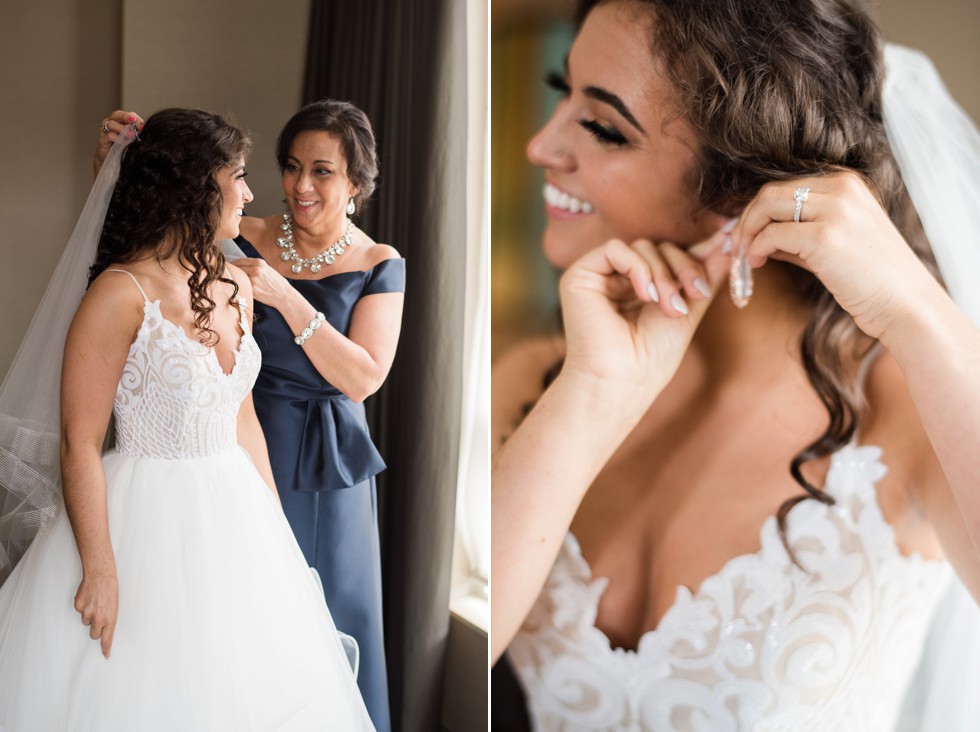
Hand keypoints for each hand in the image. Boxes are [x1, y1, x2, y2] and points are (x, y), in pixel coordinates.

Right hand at [74, 571, 118, 658]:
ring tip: (95, 602)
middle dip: (96, 629)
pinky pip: (79, 612)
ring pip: (86, 622)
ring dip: (89, 615)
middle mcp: (98, 618)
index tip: (106, 656)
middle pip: (94, 634)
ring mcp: (87, 613)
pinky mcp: (78, 607)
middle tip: (99, 617)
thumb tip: (102, 629)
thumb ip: (108, 618)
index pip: (107, 638)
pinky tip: (88, 597)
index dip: (106, 648)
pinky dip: (83, 607)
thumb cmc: (110, 589)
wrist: (100, 575)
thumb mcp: (115, 606)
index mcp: (110, 618)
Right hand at [95, 110, 144, 175]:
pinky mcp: (102, 140)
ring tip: (131, 135)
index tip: (142, 126)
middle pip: (117, 114)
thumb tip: (145, 129)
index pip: (128, 115)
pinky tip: (123, 142)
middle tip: (133, 121)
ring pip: (111, 124)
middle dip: (126, 116)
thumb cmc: (123, 148)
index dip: (136, 119)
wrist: (112, 160)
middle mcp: (111, 123)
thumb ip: (137, 132)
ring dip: (122, 129)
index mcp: (120, 121)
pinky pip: (109, 135)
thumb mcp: (132, 139)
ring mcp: (105, 130)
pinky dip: (117, 138)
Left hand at [234, 258, 294, 308]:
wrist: (284, 295)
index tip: (229, 266)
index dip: (233, 263)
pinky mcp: (252, 289)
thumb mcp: (268, 270)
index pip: (241, 260)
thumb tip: (244, 267)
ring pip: (238, 277)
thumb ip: (257, 267)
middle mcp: (256, 269)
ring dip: (234, 279)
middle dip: (231, 271)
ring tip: (232, 282)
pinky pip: (242, 287)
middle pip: (237, 268)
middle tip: (226, 274)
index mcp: (260, 263)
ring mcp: (253, 279)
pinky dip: (240, 288)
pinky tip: (239, 289)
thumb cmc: (278, 284)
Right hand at [558, 228, 729, 400]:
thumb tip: (729, 242)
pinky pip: (616, 249)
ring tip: (668, 308)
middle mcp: (619, 279)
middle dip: (684, 266)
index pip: (672, 257)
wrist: (622, 381)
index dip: (699, 251)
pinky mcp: (581, 275)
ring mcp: (600, 276)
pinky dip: (638, 268)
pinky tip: (644, 296)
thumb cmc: (651, 358)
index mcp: (643, 288)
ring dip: (663, 274)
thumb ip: (705, 277)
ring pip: (642, 246)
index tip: (729, 243)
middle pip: (660, 247)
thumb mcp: (689, 311)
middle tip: (697, 293)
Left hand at [732, 171, 941, 339]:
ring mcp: (834, 209)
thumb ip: (795, 234)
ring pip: (766, 206)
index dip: (757, 211)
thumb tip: (754, 236)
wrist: (904, 304)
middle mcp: (841, 188)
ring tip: (743, 257)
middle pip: (770, 193)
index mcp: (846, 184)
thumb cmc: (869, 279)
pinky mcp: (824, 236)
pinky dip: (756, 248)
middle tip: (735, 247)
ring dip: (746, 233)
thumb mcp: (831, 245)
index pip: (784, 187)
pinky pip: (771, 234)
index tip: (744, 235)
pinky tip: (757, 264)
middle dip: (745, 220)